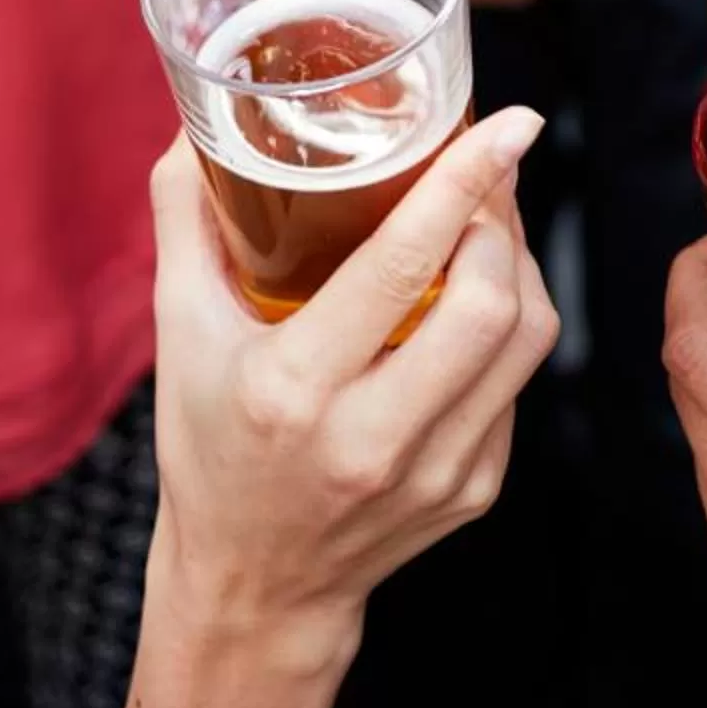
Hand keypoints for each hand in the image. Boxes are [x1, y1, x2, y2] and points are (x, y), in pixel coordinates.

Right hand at [148, 107, 557, 674]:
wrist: (254, 589)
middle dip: (499, 218)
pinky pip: (519, 381)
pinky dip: (509, 321)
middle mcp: (371, 437)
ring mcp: (435, 472)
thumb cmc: (210, 448)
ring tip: (486, 220)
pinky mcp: (474, 490)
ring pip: (526, 338)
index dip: (461, 183)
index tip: (509, 124)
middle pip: (486, 303)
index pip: (397, 267)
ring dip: (518, 262)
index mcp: (292, 389)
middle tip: (481, 172)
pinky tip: (476, 294)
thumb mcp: (180, 335)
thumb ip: (188, 219)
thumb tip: (197, 118)